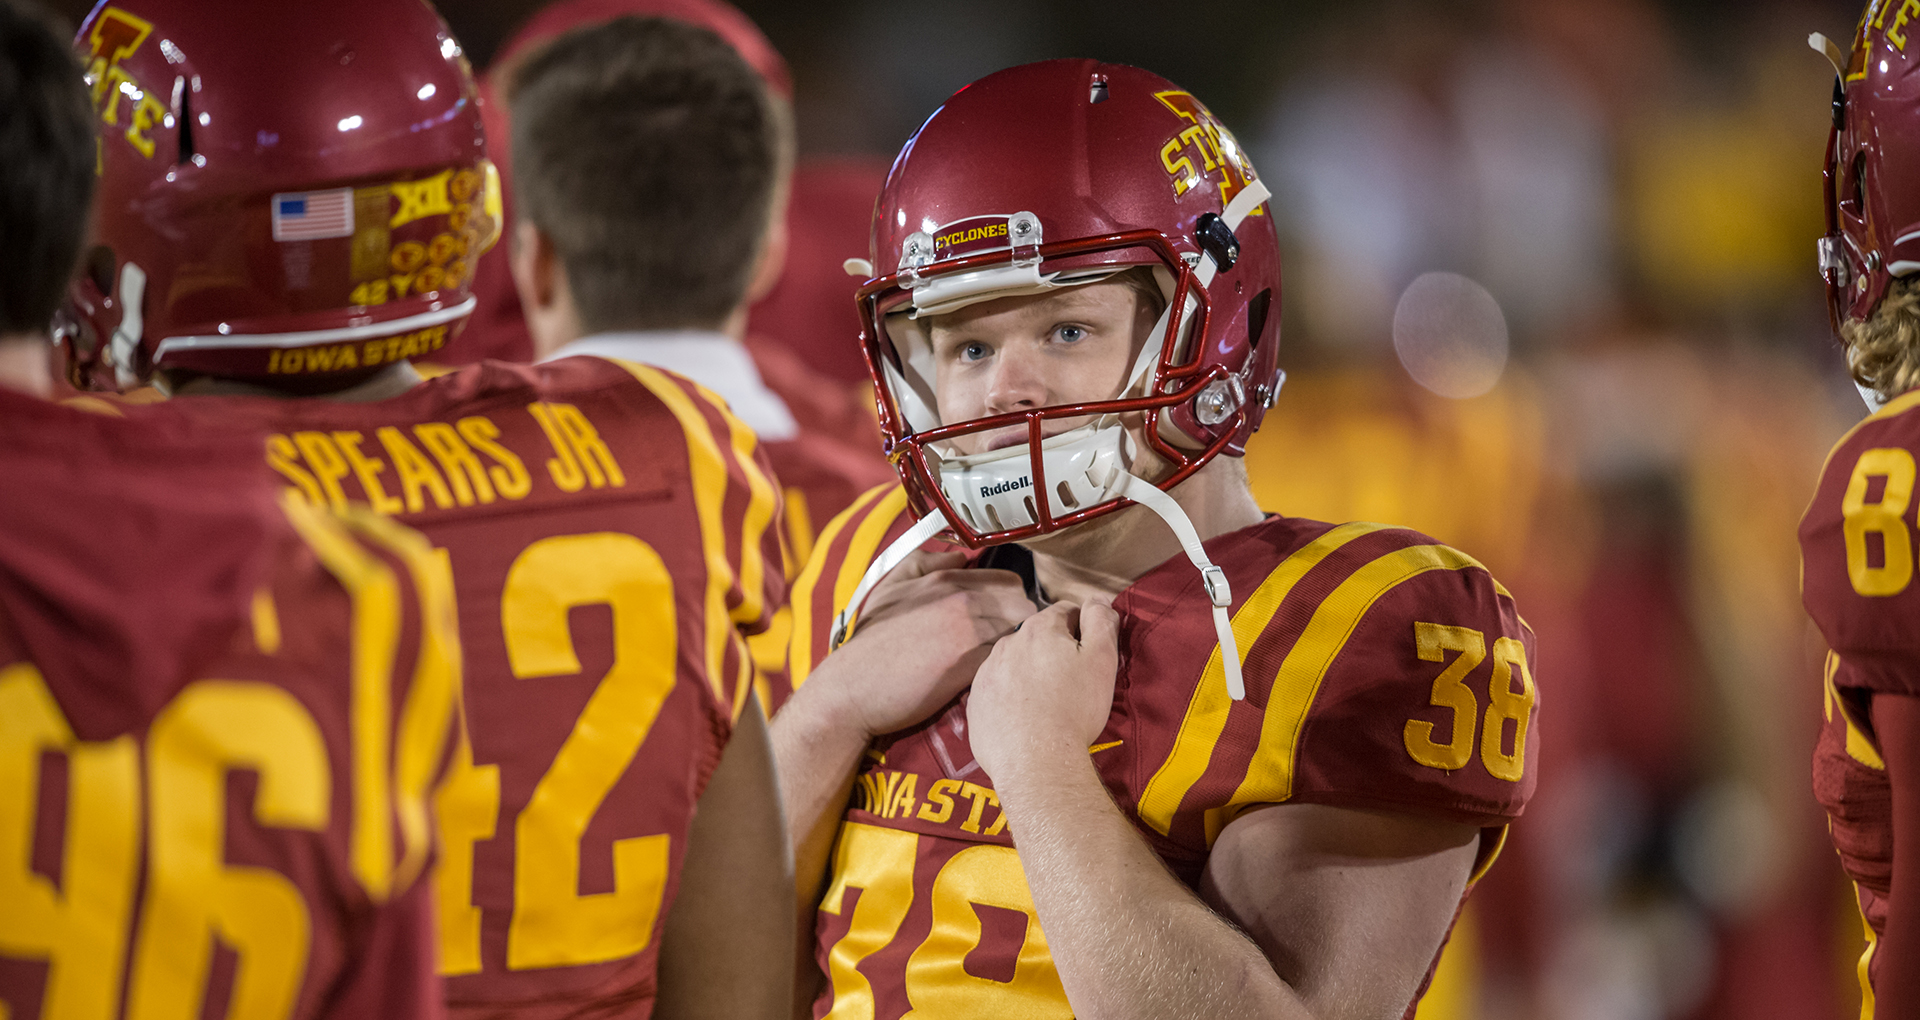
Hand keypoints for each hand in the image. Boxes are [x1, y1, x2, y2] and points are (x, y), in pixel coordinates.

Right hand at [817, 549, 1035, 738]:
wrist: (852, 689)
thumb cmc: (869, 643)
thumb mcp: (890, 588)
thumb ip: (925, 563)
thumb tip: (960, 557)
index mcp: (945, 580)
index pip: (1009, 582)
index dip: (1011, 602)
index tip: (1003, 620)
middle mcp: (961, 600)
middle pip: (1023, 604)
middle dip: (1020, 622)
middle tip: (1006, 643)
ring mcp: (967, 632)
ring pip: (1019, 631)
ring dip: (1015, 646)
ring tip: (1002, 661)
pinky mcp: (969, 666)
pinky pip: (1004, 658)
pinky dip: (1003, 666)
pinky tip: (991, 677)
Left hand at [967, 598, 1119, 783]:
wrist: (1036, 762)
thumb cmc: (1074, 710)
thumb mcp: (1101, 661)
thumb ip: (1100, 621)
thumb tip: (1096, 599)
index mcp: (1038, 629)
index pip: (1065, 612)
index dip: (1082, 630)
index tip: (1089, 655)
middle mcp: (1006, 644)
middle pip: (1037, 637)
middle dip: (1053, 652)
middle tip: (1071, 684)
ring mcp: (986, 674)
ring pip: (1014, 663)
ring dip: (1029, 673)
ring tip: (1047, 704)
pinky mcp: (975, 703)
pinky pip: (997, 691)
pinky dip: (1010, 698)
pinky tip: (1024, 719)